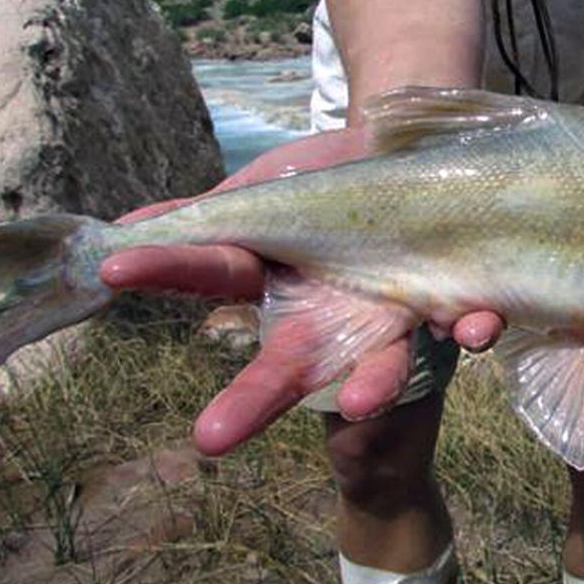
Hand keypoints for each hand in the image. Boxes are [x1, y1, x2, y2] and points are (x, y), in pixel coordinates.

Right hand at [99, 129, 502, 455]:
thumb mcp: (262, 193)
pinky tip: (475, 327)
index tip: (109, 268)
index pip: (211, 277)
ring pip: (381, 361)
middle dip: (253, 399)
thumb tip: (119, 231)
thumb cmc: (324, 180)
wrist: (409, 147)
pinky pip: (466, 322)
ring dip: (373, 382)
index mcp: (275, 280)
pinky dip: (472, 327)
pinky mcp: (452, 295)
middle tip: (211, 435)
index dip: (164, 273)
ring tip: (359, 398)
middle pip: (289, 362)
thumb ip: (205, 217)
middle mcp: (329, 312)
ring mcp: (390, 311)